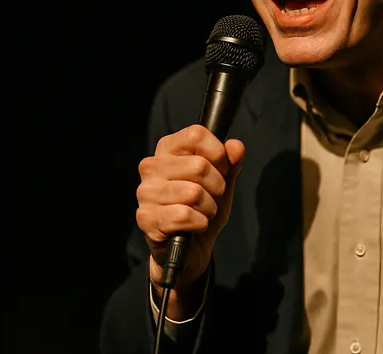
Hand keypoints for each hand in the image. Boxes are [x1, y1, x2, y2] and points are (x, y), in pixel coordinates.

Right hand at [136, 125, 244, 312]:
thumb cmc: (203, 207)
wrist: (191, 248)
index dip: (218, 153)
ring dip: (209, 207)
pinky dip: (199, 223)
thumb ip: (231, 162)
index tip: (221, 168)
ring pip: (194, 193)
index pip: (196, 134)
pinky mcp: (146, 218)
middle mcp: (151, 166)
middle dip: (216, 186)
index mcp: (168, 149)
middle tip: (211, 196)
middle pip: (199, 166)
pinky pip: (185, 216)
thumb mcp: (223, 181)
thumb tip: (236, 147)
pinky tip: (193, 226)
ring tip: (202, 212)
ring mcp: (145, 192)